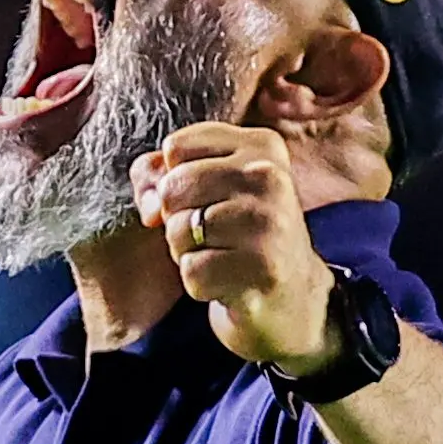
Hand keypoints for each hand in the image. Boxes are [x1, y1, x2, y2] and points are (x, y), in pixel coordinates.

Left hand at [131, 123, 338, 374]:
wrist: (293, 297)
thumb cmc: (241, 235)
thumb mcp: (210, 187)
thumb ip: (161, 173)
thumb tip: (149, 205)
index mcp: (261, 146)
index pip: (176, 147)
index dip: (173, 180)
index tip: (202, 199)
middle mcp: (270, 177)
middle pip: (172, 189)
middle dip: (176, 220)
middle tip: (211, 235)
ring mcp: (269, 223)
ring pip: (178, 230)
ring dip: (187, 254)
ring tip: (221, 258)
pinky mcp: (262, 268)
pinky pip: (192, 271)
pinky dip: (199, 284)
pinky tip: (226, 283)